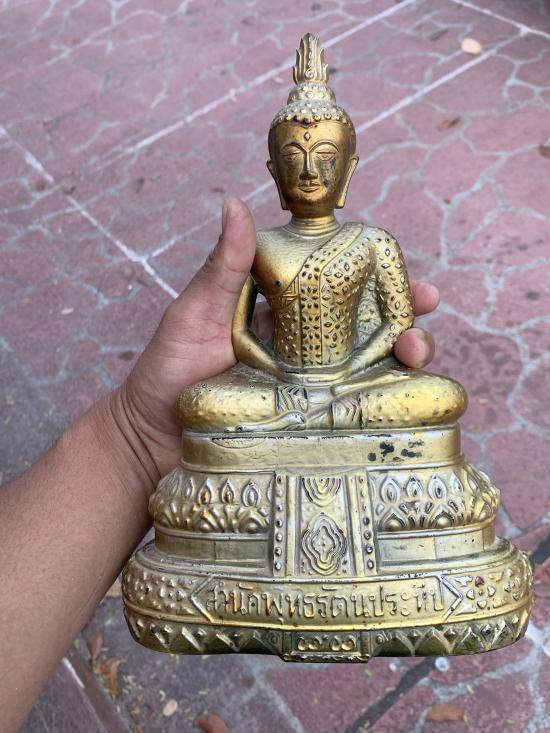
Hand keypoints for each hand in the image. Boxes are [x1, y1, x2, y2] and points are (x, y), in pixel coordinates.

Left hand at [113, 198, 437, 478]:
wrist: (153, 441)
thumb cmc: (167, 373)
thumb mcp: (194, 314)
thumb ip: (223, 268)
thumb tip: (234, 203)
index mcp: (281, 309)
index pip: (337, 282)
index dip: (375, 273)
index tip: (401, 265)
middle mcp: (304, 344)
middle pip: (367, 323)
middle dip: (404, 314)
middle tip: (423, 309)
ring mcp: (311, 383)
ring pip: (371, 362)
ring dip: (404, 353)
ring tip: (414, 353)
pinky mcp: (311, 419)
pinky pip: (355, 406)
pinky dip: (385, 398)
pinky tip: (404, 393)